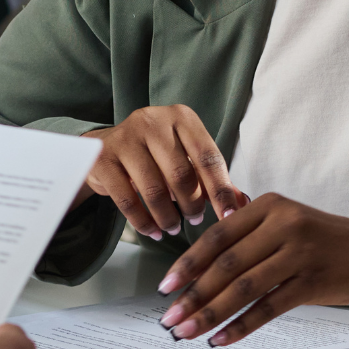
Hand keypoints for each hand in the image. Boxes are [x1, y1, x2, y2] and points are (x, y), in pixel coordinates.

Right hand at [81, 105, 245, 239]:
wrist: (105, 147)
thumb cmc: (155, 154)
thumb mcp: (185, 157)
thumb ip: (213, 179)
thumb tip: (244, 203)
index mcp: (181, 117)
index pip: (208, 157)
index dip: (221, 190)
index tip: (230, 216)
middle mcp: (153, 120)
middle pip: (182, 175)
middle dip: (192, 205)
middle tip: (195, 220)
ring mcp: (126, 137)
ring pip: (155, 189)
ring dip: (168, 217)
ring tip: (173, 228)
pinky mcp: (104, 158)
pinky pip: (127, 200)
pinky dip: (143, 222)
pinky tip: (152, 231)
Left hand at [152, 192, 348, 345]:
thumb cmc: (325, 238)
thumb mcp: (288, 218)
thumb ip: (249, 226)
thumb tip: (205, 242)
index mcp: (270, 205)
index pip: (218, 236)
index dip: (188, 263)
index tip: (166, 285)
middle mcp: (283, 225)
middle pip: (227, 264)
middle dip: (193, 294)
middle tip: (170, 316)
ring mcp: (298, 254)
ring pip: (243, 288)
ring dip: (211, 313)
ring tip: (187, 331)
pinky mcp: (312, 282)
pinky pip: (269, 308)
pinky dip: (242, 325)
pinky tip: (222, 338)